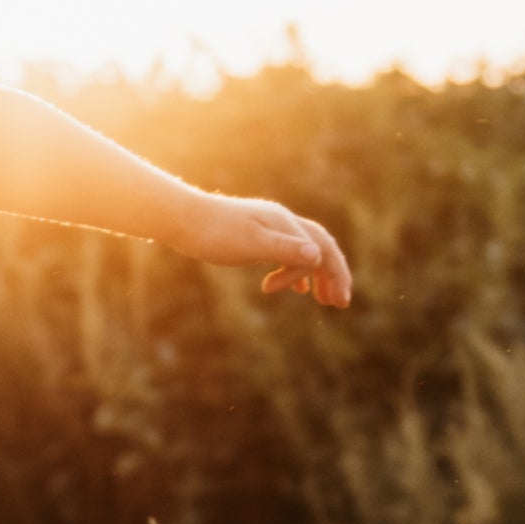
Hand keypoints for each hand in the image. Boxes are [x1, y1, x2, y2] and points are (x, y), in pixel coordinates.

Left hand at [177, 192, 352, 308]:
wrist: (183, 219)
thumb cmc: (214, 233)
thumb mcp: (251, 244)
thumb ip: (284, 250)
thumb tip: (317, 255)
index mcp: (286, 224)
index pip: (318, 252)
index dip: (326, 276)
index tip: (315, 300)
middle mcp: (283, 223)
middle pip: (322, 247)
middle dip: (334, 275)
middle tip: (341, 303)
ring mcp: (270, 228)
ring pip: (305, 250)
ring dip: (318, 275)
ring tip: (324, 299)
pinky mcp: (256, 236)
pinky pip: (287, 253)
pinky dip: (296, 272)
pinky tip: (296, 289)